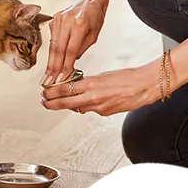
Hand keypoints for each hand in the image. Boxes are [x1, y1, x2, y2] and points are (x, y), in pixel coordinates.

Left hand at [40, 66, 158, 116]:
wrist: (144, 86)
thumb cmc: (127, 77)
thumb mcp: (104, 75)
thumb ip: (89, 82)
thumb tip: (77, 85)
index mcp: (91, 84)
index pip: (65, 89)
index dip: (52, 92)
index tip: (44, 92)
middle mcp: (93, 98)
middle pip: (65, 103)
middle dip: (52, 103)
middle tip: (43, 102)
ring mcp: (99, 107)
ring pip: (77, 107)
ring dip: (67, 105)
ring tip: (58, 102)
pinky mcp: (105, 113)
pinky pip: (89, 110)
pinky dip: (84, 106)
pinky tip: (83, 102)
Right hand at [41, 0, 106, 86]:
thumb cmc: (95, 17)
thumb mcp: (94, 35)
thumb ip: (81, 49)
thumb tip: (70, 64)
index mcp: (80, 25)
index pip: (70, 51)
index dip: (65, 67)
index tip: (61, 79)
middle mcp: (67, 21)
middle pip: (58, 49)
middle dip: (53, 68)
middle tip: (49, 82)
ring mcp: (58, 19)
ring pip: (52, 46)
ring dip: (50, 63)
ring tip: (47, 77)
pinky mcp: (54, 20)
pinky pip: (52, 39)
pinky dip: (51, 53)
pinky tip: (50, 64)